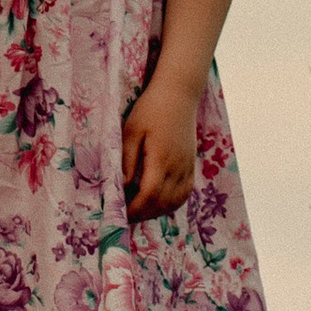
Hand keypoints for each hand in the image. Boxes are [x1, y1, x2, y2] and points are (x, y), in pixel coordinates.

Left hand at [120, 69, 200, 221]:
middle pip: (162, 203)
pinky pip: (185, 194)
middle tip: (124, 216)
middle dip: (142, 214)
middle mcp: (177, 166)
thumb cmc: (150, 109)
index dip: (134, 209)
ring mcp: (187, 167)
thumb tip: (119, 186)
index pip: (149, 195)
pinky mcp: (191, 165)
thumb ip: (126, 160)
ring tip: (139, 211)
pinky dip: (171, 204)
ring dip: (157, 212)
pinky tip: (158, 203)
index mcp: (161, 158)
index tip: (119, 214)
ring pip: (175, 202)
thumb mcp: (131, 130)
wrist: (178, 94)